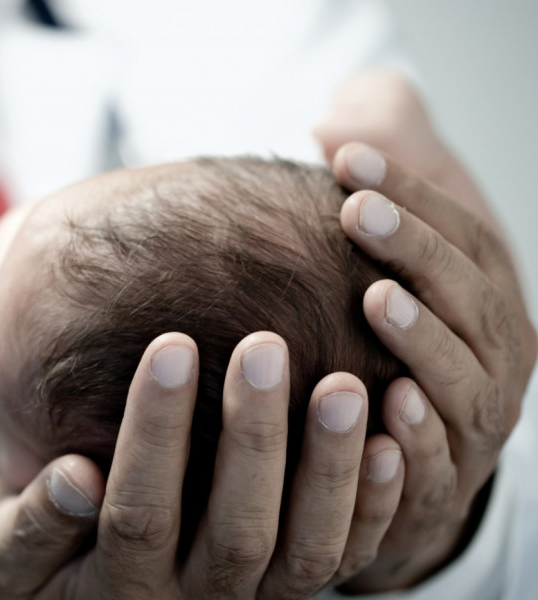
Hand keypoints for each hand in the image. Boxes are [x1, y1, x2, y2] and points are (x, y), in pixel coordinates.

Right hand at [0, 332, 406, 598]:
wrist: (96, 598)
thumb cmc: (45, 560)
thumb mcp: (13, 554)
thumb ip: (34, 525)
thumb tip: (72, 478)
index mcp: (120, 586)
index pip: (140, 510)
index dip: (156, 433)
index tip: (170, 347)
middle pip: (236, 529)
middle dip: (253, 438)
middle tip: (265, 347)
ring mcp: (255, 599)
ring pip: (307, 551)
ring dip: (329, 469)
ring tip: (345, 385)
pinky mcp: (293, 587)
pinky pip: (348, 558)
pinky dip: (374, 504)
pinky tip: (391, 438)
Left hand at [329, 142, 536, 590]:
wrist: (410, 452)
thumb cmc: (398, 338)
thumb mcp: (400, 255)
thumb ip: (383, 183)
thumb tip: (336, 122)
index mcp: (489, 293)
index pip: (459, 231)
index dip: (409, 189)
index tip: (342, 159)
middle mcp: (497, 355)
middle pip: (467, 294)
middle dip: (416, 250)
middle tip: (356, 212)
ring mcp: (476, 422)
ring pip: (463, 379)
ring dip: (424, 338)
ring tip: (376, 300)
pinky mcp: (443, 484)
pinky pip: (441, 463)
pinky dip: (422, 436)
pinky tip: (390, 402)